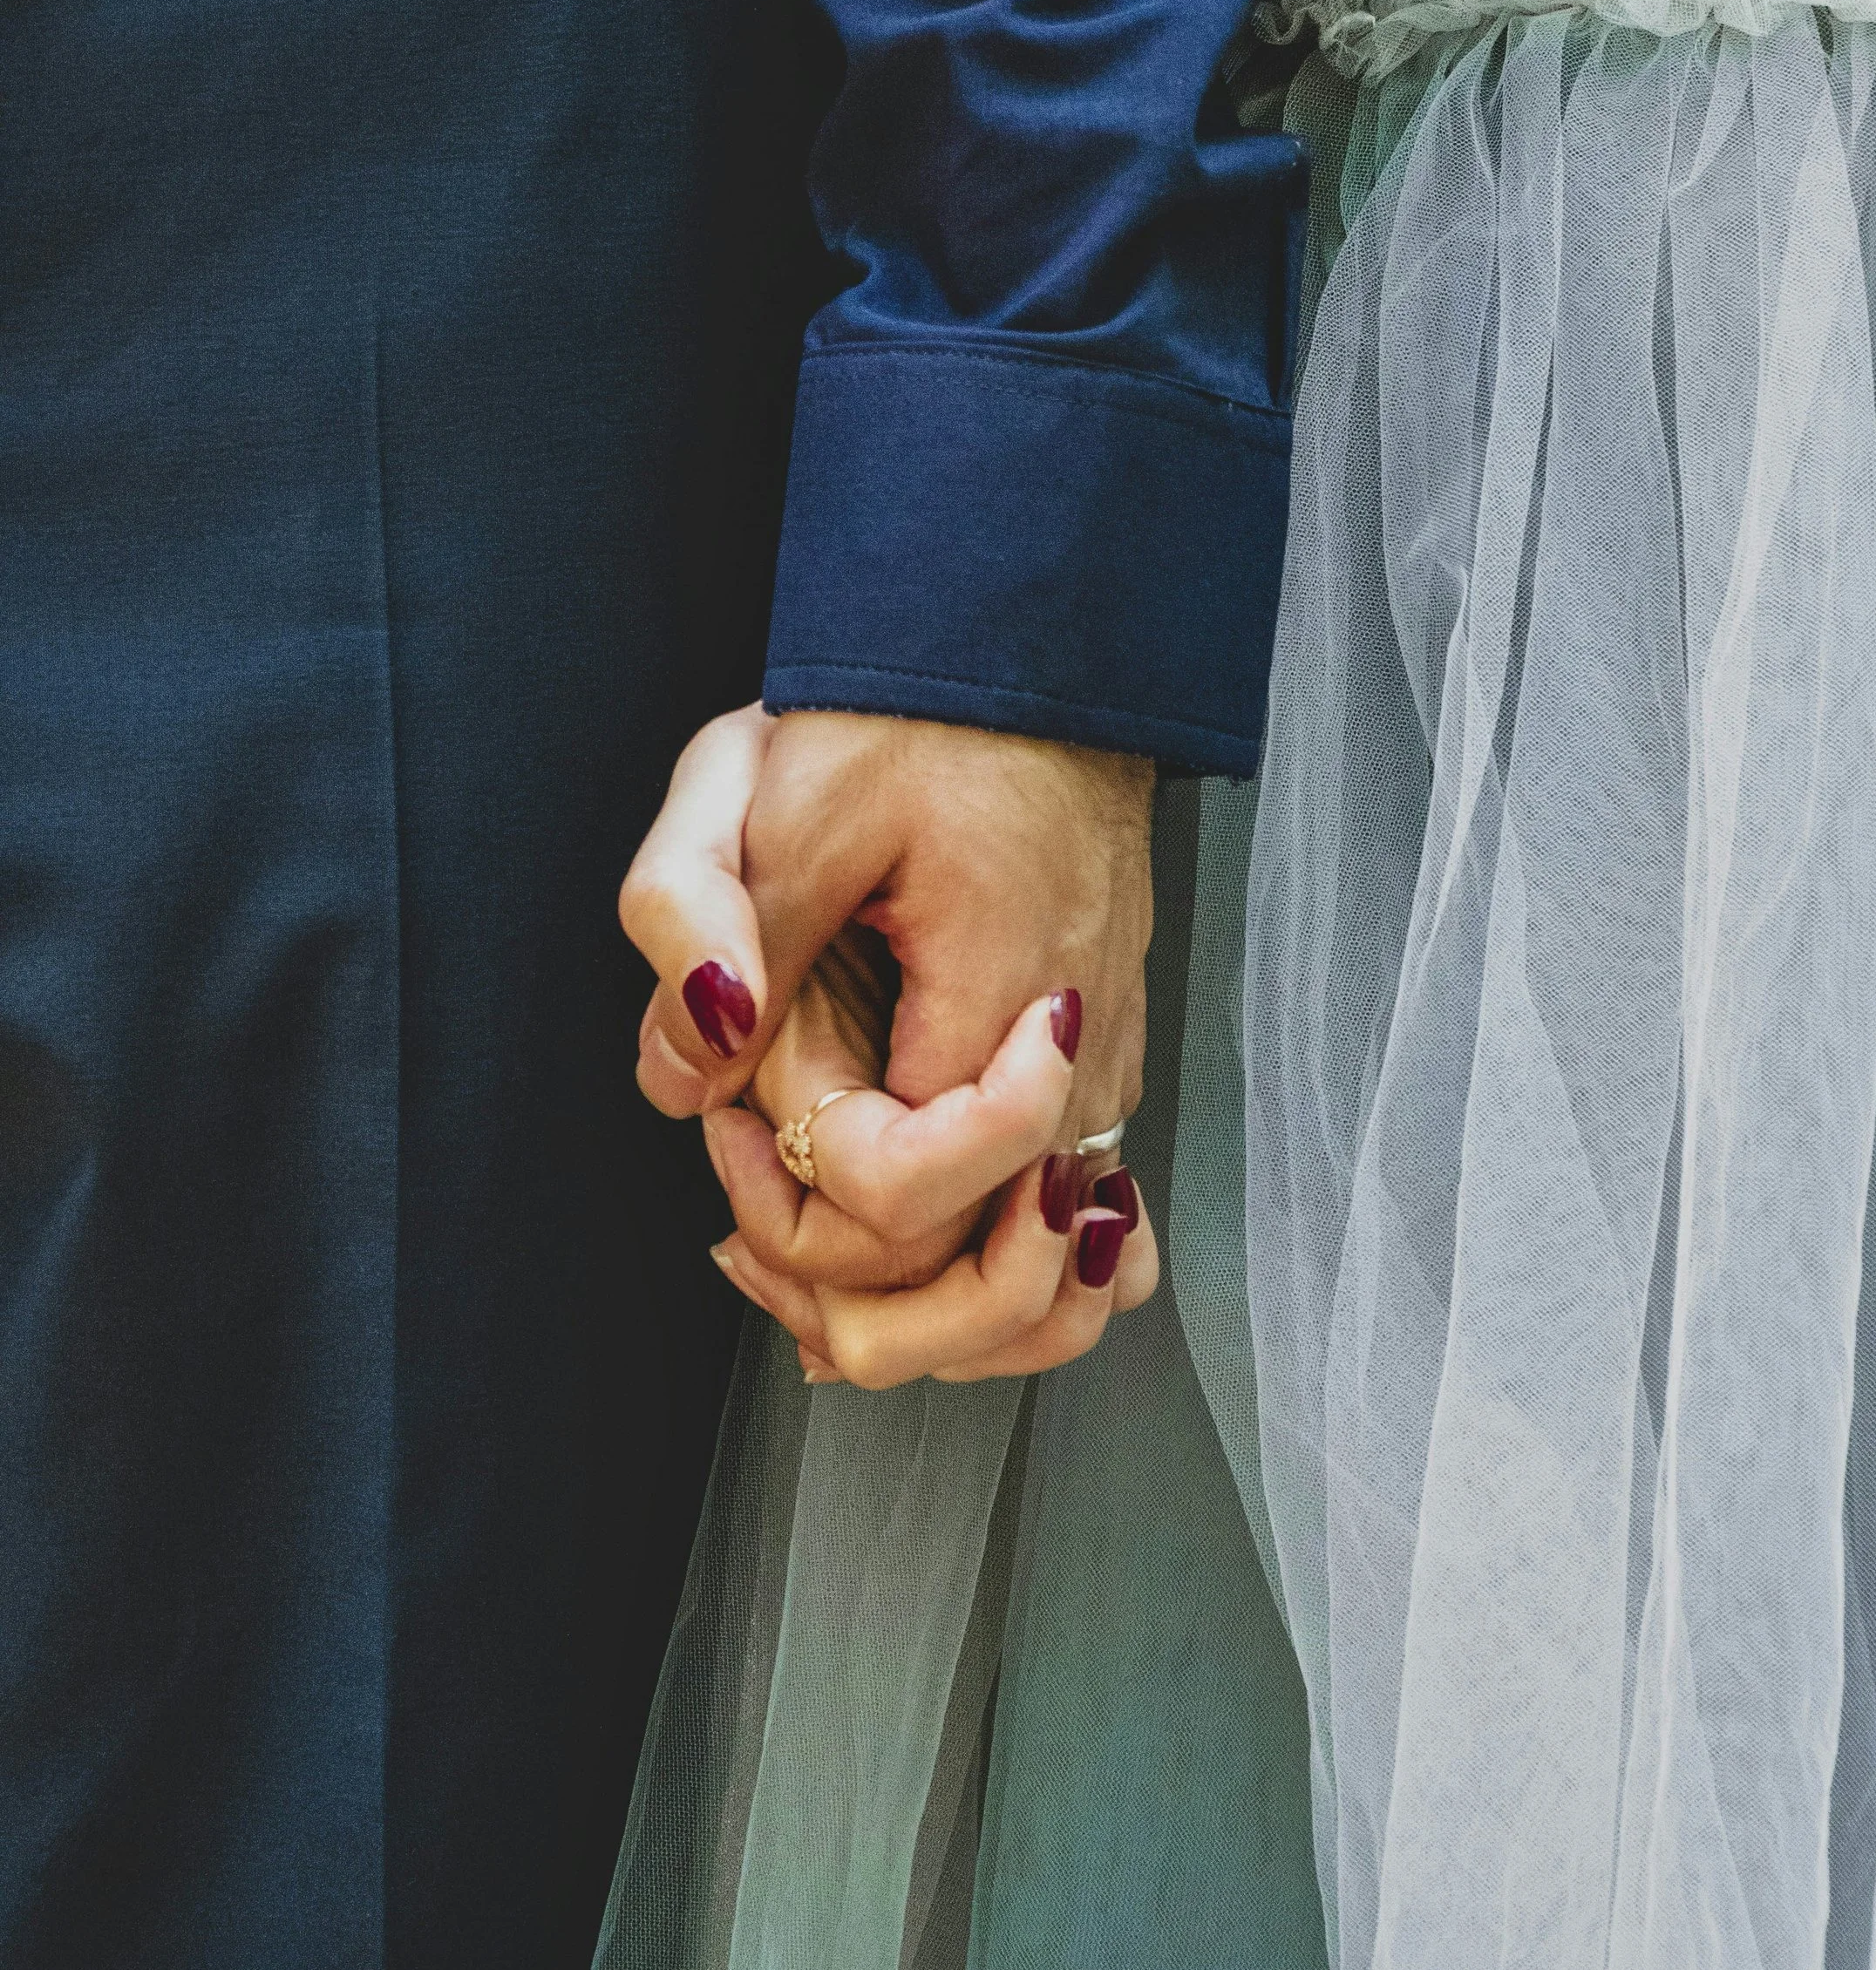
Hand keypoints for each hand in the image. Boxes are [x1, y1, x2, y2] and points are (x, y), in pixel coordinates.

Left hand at [618, 704, 1159, 1381]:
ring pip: (1047, 1289)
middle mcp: (1077, 1068)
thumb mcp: (783, 795)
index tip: (746, 1107)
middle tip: (744, 1209)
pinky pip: (1070, 1223)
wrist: (1035, 657)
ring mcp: (1102, 1075)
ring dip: (926, 1312)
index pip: (906, 1201)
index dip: (798, 1188)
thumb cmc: (917, 715)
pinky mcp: (1097, 1064)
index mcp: (1000, 1006)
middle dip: (850, 1295)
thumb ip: (708, 926)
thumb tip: (680, 1078)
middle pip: (989, 1290)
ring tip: (802, 1247)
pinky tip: (890, 1246)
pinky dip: (989, 1267)